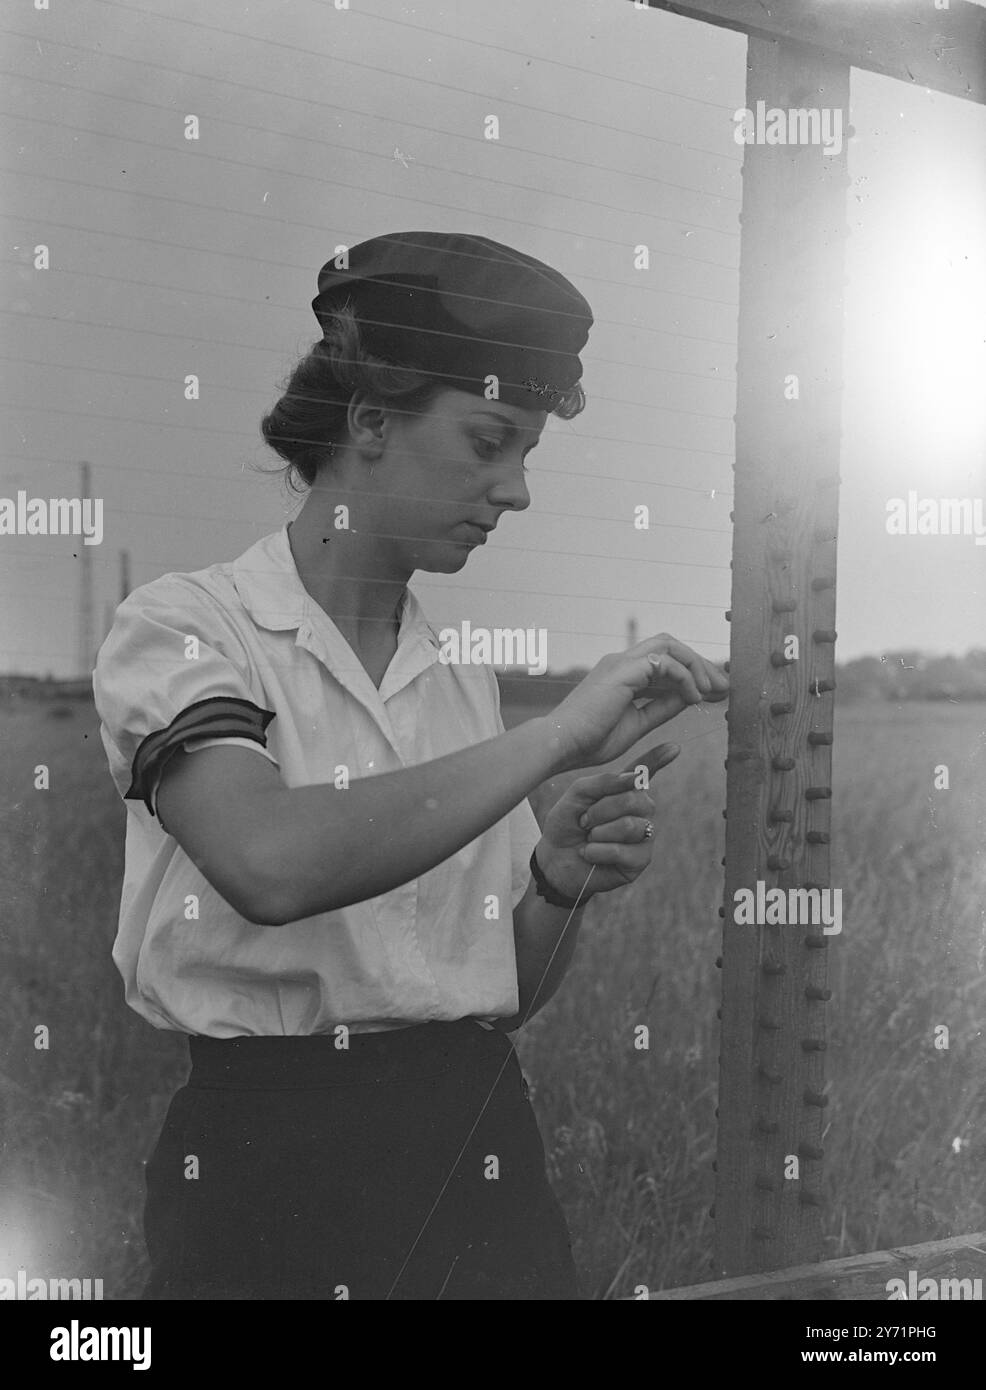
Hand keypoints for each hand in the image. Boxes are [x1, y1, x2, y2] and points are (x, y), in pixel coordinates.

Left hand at [535, 743, 680, 901]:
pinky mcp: (640, 861)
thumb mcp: (578, 795)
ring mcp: (644, 836)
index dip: (658, 759)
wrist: (554, 857)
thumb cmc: (567, 824)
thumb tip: (635, 779)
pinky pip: (623, 851)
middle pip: (634, 800)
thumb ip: (604, 782)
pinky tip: (589, 854)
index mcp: (625, 790)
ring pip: (630, 826)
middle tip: (584, 821)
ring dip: (599, 833)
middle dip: (601, 810)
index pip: (644, 772)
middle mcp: (640, 811)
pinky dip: (598, 851)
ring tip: (588, 838)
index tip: (674, 747)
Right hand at [544, 633, 727, 774]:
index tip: (715, 692)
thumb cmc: (590, 740)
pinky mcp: (623, 671)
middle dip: (700, 663)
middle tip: (724, 686)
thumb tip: (690, 698)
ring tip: (713, 690)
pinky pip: (664, 663)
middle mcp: (621, 662)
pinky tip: (694, 697)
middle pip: (670, 646)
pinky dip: (685, 677)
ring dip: (696, 666)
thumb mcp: (637, 723)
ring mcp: (621, 662)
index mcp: (622, 674)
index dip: (692, 674)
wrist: (561, 744)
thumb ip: (662, 708)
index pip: (664, 661)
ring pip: (669, 646)